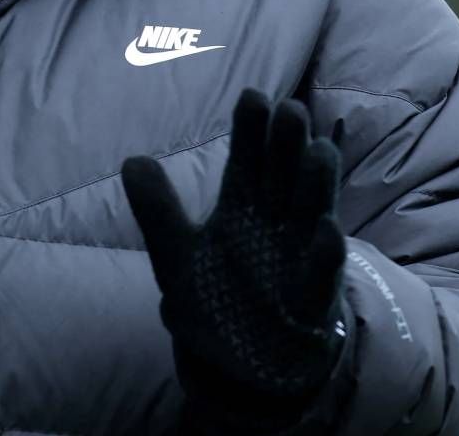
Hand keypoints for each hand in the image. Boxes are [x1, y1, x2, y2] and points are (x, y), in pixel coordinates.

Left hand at [122, 89, 347, 430]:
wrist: (243, 363)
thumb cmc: (217, 298)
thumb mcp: (177, 255)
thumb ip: (158, 210)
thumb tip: (131, 160)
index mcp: (243, 207)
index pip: (247, 160)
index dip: (250, 130)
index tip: (253, 95)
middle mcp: (276, 223)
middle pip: (284, 176)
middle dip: (286, 145)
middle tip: (289, 109)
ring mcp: (300, 258)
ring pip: (311, 213)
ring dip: (315, 184)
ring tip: (316, 151)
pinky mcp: (313, 299)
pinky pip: (321, 274)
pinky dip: (324, 254)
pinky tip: (327, 231)